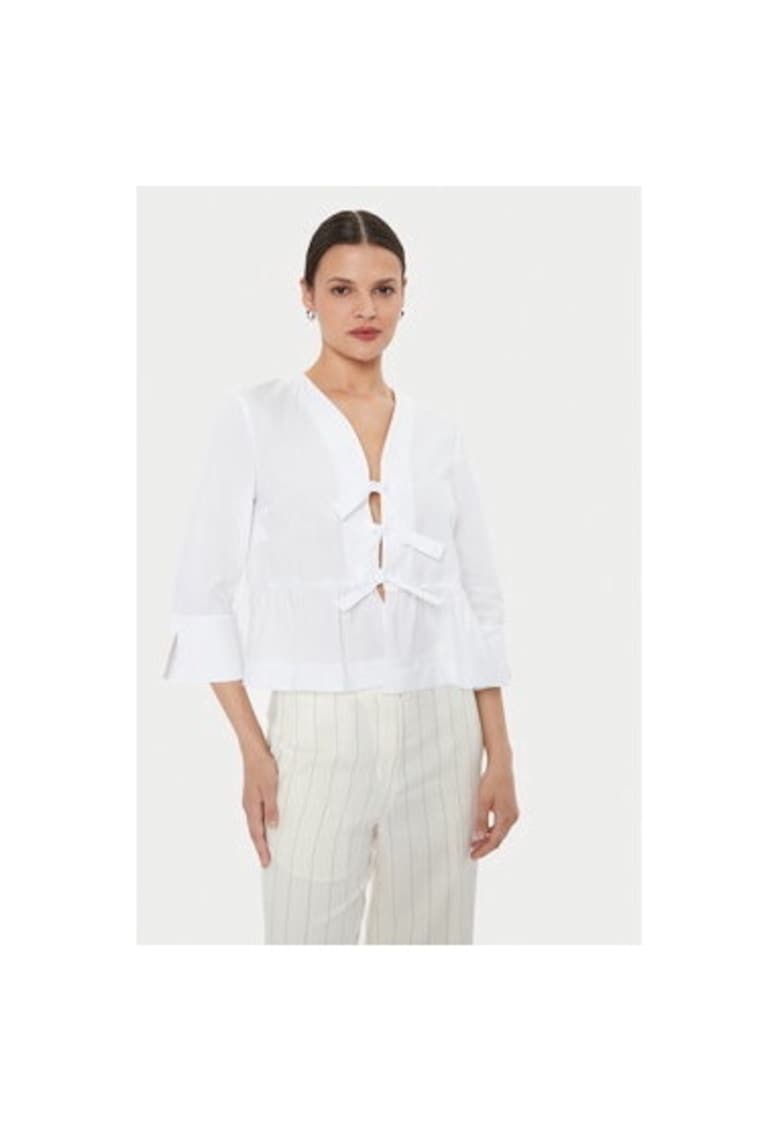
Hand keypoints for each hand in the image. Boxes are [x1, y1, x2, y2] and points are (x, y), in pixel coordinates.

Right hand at [240, 740, 278, 867]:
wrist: (253, 751)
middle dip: (260, 848)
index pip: (257, 834)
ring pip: (255, 824)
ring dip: (261, 838)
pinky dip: (261, 826)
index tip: (267, 863)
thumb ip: (272, 808)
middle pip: (254, 832)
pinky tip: (267, 827)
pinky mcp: (253, 795)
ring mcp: (250, 801)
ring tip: (267, 849)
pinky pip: (256, 816)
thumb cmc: (263, 767)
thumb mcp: (271, 787)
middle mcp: (248, 806)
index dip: (262, 849)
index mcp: (252, 807)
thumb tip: (274, 827)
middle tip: (267, 863)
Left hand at [470, 759, 519, 859]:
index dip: (483, 850)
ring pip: (500, 832)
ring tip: (474, 844)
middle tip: (471, 853)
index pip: (494, 840)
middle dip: (485, 847)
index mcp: (507, 817)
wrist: (502, 766)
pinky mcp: (510, 809)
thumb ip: (480, 820)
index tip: (472, 856)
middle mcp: (512, 817)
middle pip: (498, 838)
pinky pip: (501, 825)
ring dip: (488, 839)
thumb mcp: (482, 801)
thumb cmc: (491, 781)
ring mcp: (513, 814)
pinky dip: (492, 831)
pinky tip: (482, 832)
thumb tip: (478, 838)